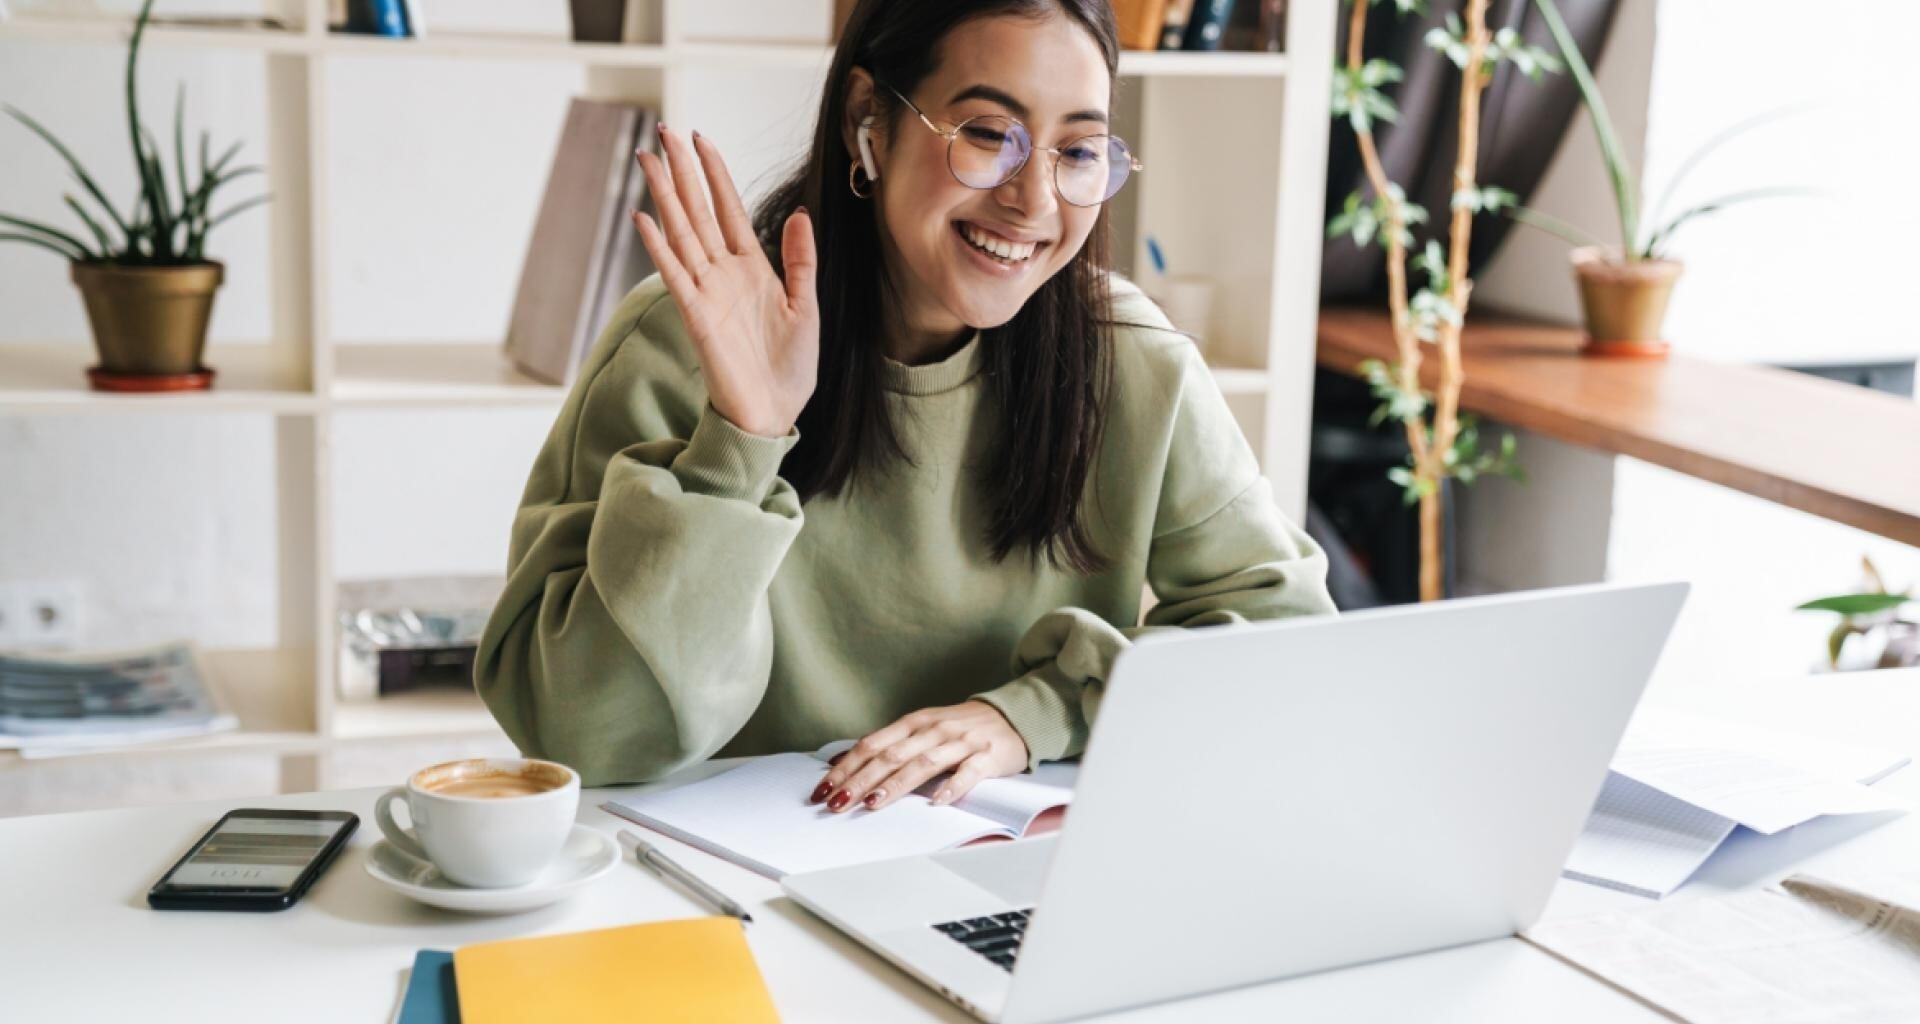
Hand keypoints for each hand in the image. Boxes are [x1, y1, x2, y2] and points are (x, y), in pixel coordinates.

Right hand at [630, 125, 818, 438]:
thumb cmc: (789, 368)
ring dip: (664, 196)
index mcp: (752, 268)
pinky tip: (644, 218)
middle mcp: (724, 274)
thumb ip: (800, 260)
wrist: (773, 413)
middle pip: (698, 211)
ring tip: (647, 159)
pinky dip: (659, 248)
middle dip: (682, 171)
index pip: (729, 209)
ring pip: (681, 233)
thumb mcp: (805, 306)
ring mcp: (707, 293)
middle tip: (664, 131)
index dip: (716, 174)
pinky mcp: (696, 317)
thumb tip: (800, 214)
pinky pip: (675, 276)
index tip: (702, 138)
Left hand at [810, 702, 1030, 812]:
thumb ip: (888, 744)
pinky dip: (952, 787)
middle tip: (836, 803)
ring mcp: (961, 742)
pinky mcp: (987, 756)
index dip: (846, 767)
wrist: (1012, 716)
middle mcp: (933, 730)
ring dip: (895, 784)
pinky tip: (937, 801)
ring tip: (873, 802)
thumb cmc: (960, 728)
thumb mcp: (922, 728)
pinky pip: (968, 773)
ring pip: (923, 763)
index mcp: (914, 723)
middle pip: (891, 756)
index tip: (824, 789)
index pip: (872, 745)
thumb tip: (844, 760)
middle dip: (860, 780)